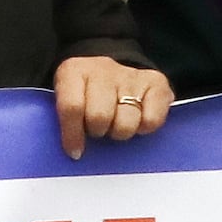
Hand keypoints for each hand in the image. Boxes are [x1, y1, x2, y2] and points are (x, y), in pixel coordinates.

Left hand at [55, 55, 173, 157]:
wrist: (110, 73)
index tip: (75, 152)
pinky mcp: (156, 82)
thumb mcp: (66, 99)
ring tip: (116, 124)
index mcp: (73, 71)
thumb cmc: (84, 94)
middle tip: (98, 129)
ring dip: (120, 131)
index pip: (72, 107)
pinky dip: (144, 128)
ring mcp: (130, 75)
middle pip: (100, 116)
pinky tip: (136, 121)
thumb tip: (74, 150)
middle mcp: (102, 70)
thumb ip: (65, 118)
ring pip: (127, 122)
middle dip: (98, 131)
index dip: (73, 134)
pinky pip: (152, 121)